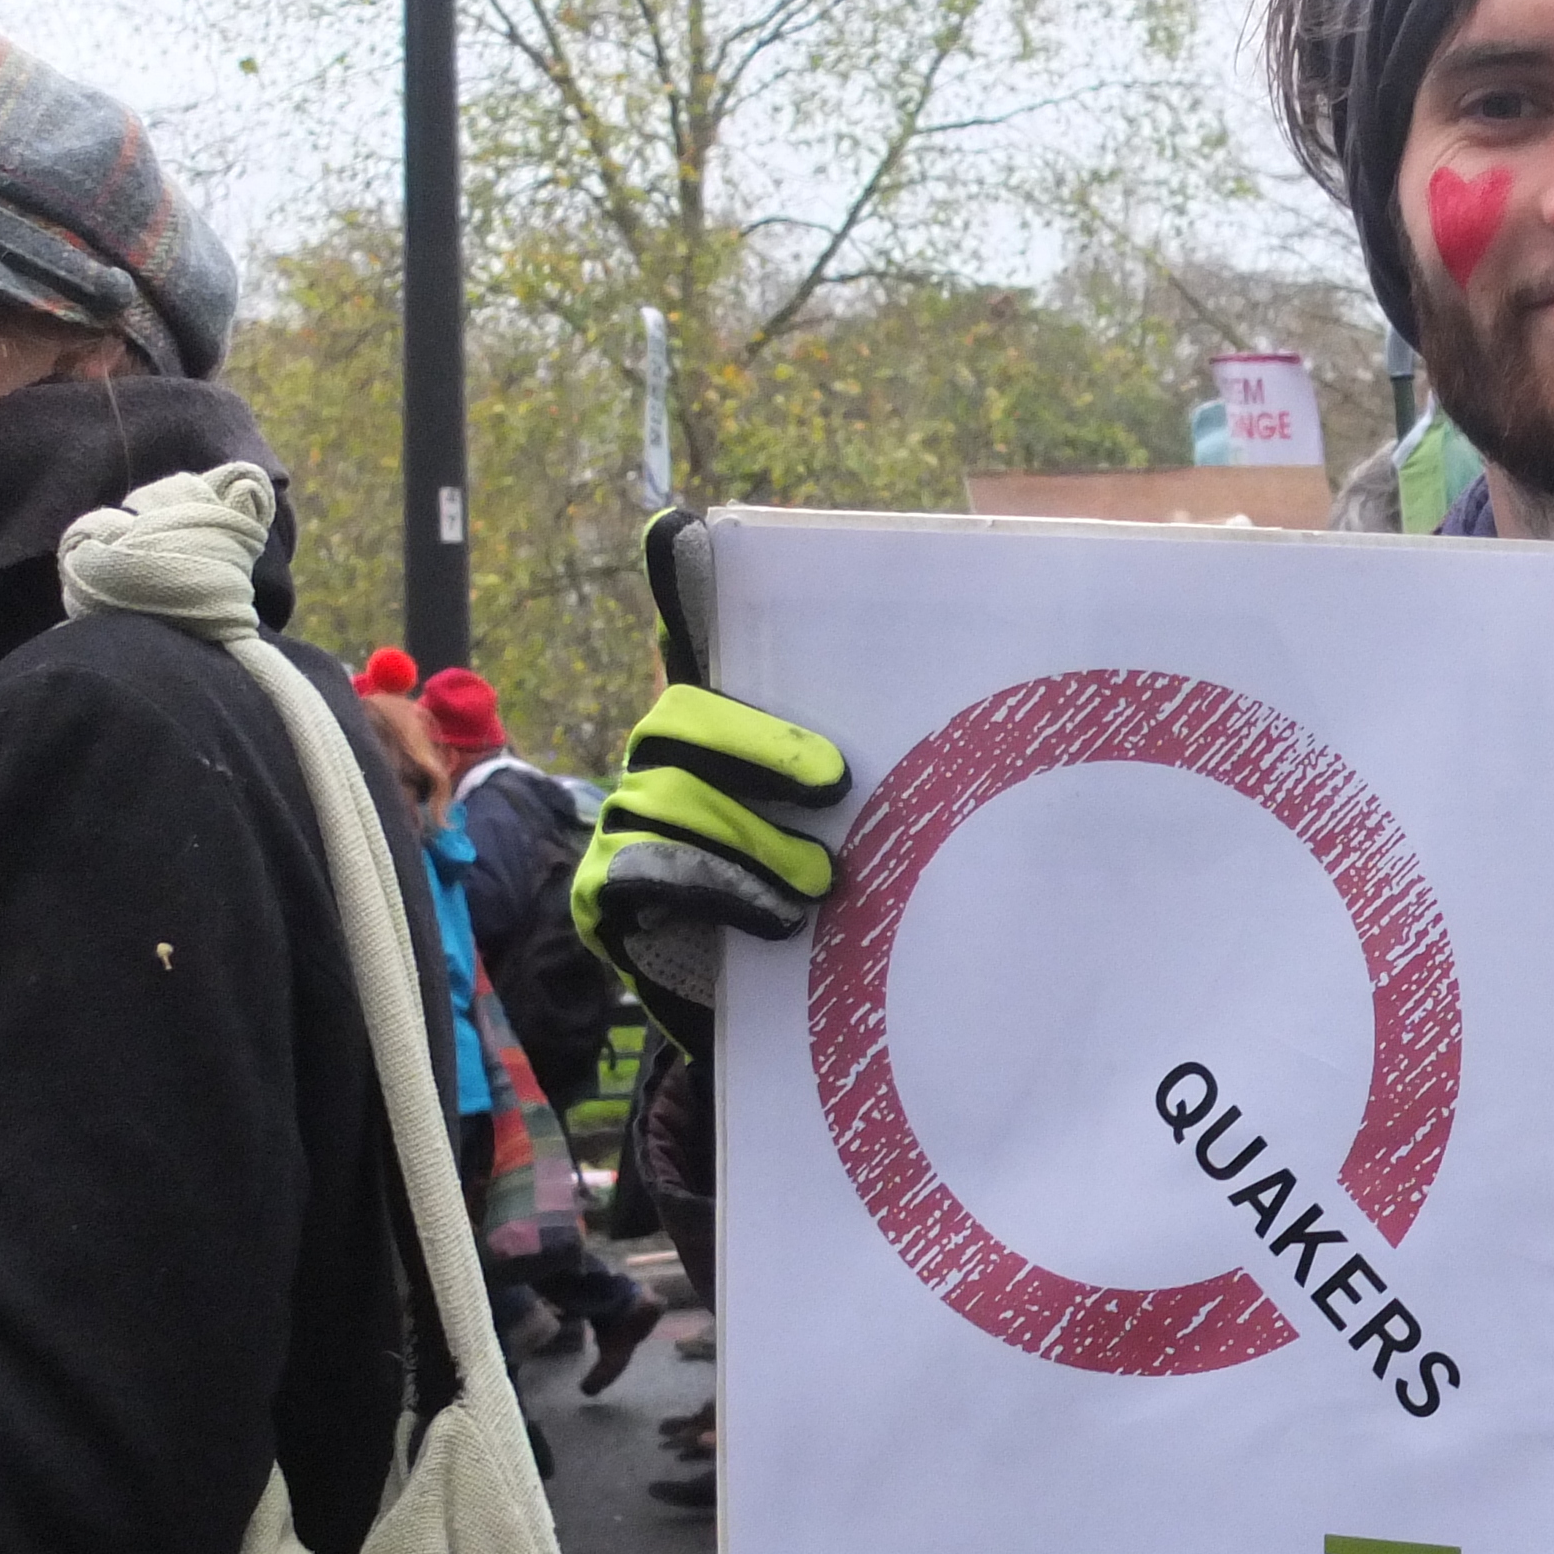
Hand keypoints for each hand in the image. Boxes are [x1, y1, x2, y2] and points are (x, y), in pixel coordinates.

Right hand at [569, 510, 849, 1052]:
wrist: (787, 1025)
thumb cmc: (834, 913)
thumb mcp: (864, 836)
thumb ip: (875, 769)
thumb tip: (947, 701)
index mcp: (720, 736)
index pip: (691, 642)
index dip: (678, 585)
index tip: (683, 527)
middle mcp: (659, 765)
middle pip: (678, 718)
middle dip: (759, 747)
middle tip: (837, 786)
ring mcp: (622, 828)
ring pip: (667, 800)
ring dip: (751, 840)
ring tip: (821, 884)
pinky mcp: (606, 898)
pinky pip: (644, 872)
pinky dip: (718, 889)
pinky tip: (780, 919)